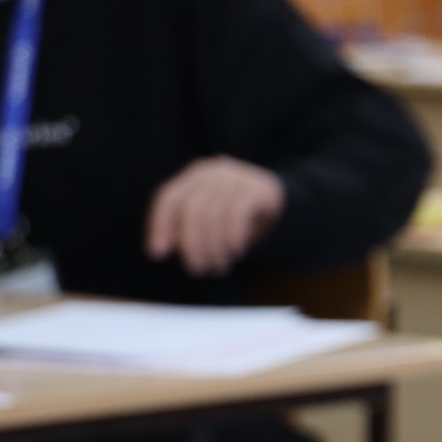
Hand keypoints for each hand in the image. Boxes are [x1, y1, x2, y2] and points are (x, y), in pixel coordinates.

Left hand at [145, 156, 285, 276]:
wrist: (283, 208)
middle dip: (192, 244)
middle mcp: (214, 172)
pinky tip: (236, 251)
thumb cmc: (237, 220)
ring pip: (214, 215)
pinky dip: (232, 238)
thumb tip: (158, 249)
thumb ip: (184, 229)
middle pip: (192, 209)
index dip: (159, 226)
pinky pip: (237, 216)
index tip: (157, 254)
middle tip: (198, 270)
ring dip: (214, 248)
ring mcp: (237, 177)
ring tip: (219, 266)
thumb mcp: (208, 221)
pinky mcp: (259, 188)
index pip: (168, 198)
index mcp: (195, 176)